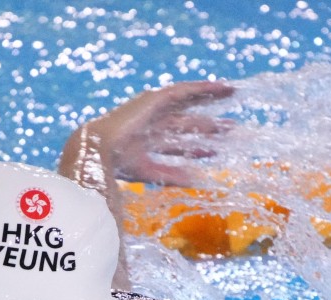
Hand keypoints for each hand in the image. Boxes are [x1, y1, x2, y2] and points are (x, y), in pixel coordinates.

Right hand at [60, 81, 235, 187]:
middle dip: (209, 126)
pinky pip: (184, 90)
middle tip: (232, 127)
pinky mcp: (154, 98)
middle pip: (188, 123)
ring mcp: (154, 110)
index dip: (198, 149)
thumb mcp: (150, 172)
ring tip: (232, 92)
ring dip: (210, 98)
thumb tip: (197, 182)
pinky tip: (219, 86)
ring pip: (189, 103)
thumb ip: (172, 175)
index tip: (217, 150)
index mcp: (150, 143)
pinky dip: (202, 88)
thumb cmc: (116, 165)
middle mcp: (153, 125)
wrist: (99, 149)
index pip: (179, 145)